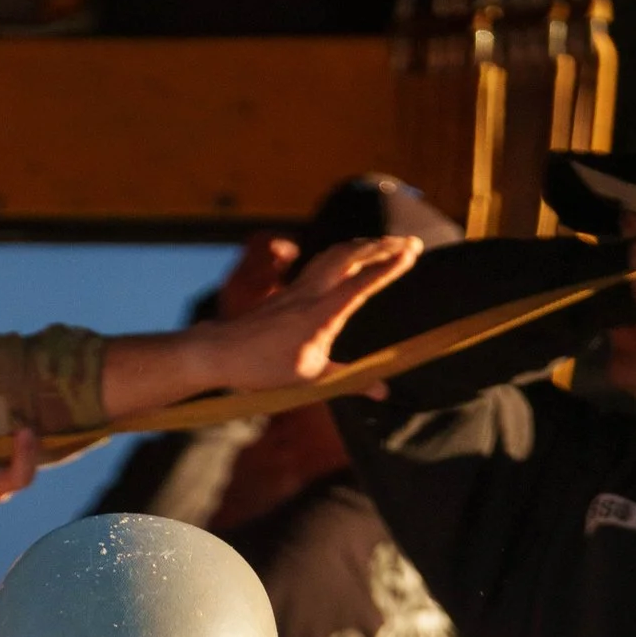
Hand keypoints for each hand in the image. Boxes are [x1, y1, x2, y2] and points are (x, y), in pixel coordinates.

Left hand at [199, 234, 419, 393]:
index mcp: (321, 313)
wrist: (222, 351)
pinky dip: (344, 252)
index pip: (362, 283)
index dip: (389, 267)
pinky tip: (351, 255)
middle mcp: (312, 291)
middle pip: (353, 256)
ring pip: (338, 253)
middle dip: (385, 247)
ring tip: (389, 245)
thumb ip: (351, 381)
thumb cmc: (264, 368)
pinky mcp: (292, 287)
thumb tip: (385, 392)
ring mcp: (300, 286)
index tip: (412, 254)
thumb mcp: (311, 380)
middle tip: (413, 244)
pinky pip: (324, 260)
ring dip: (365, 245)